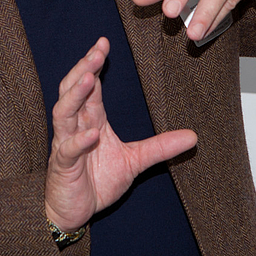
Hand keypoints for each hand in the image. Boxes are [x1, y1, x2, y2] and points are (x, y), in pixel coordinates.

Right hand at [44, 38, 197, 230]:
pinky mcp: (62, 166)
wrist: (73, 211)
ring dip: (76, 95)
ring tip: (90, 79)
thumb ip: (160, 147)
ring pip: (64, 113)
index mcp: (91, 120)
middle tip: (96, 51)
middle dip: (83, 70)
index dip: (94, 64)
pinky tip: (91, 133)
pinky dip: (78, 140)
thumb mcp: (135, 161)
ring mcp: (65, 144)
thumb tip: (193, 137)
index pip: (90, 86)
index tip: (103, 43)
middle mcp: (75, 127)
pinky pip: (68, 149)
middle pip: (73, 90)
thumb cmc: (96, 181)